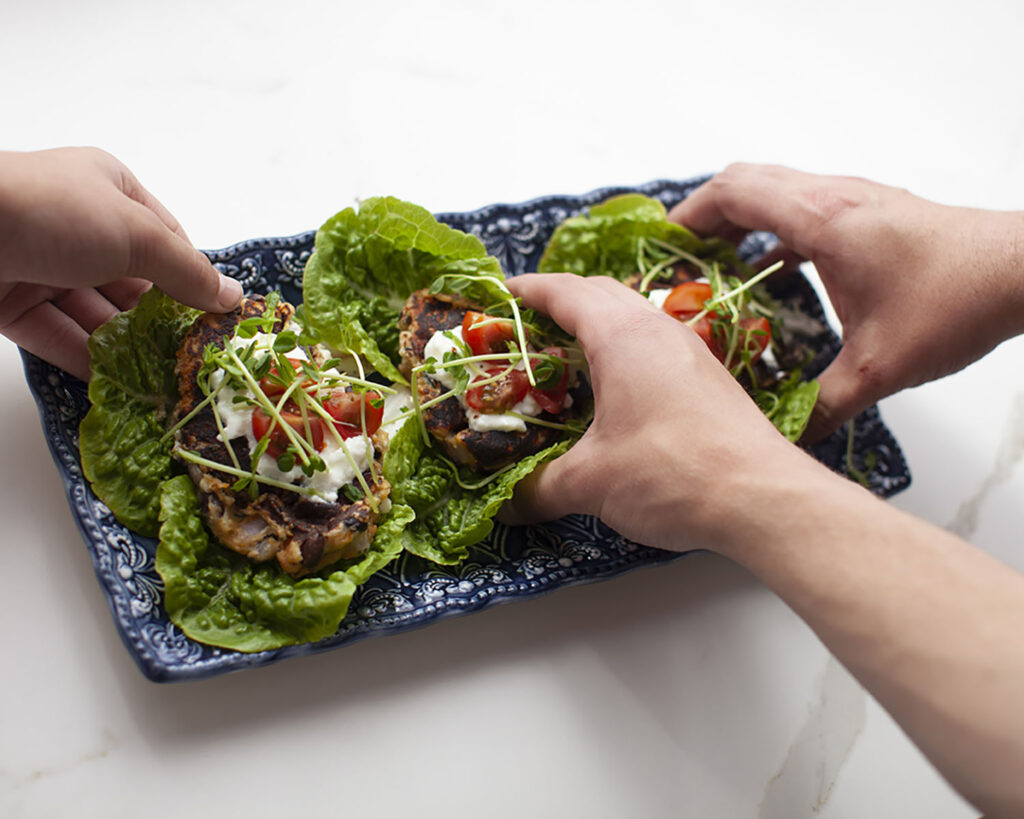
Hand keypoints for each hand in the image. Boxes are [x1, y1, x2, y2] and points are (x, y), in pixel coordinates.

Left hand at [0, 147, 242, 379]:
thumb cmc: (49, 211)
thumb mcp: (137, 234)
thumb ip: (188, 271)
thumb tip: (234, 298)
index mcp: (108, 190)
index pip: (165, 239)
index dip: (192, 277)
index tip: (216, 319)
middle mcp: (76, 224)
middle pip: (132, 282)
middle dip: (160, 321)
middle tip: (193, 361)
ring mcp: (40, 264)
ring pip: (94, 313)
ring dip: (125, 348)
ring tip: (160, 383)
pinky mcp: (7, 301)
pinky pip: (56, 335)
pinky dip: (83, 360)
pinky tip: (115, 387)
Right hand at [499, 273, 813, 550]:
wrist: (765, 498)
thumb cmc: (673, 474)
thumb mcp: (590, 483)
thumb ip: (539, 488)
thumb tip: (506, 504)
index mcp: (621, 336)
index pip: (565, 291)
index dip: (527, 289)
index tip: (499, 294)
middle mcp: (658, 330)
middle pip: (601, 292)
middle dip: (560, 301)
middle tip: (527, 327)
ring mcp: (690, 351)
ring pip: (634, 315)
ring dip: (597, 324)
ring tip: (567, 355)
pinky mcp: (711, 378)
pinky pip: (657, 343)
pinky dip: (626, 349)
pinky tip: (618, 389)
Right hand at [668, 163, 1023, 440]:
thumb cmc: (958, 299)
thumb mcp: (880, 366)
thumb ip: (824, 405)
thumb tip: (788, 437)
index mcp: (822, 219)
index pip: (734, 192)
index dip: (688, 215)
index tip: (661, 245)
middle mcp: (834, 198)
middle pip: (747, 183)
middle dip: (704, 218)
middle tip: (678, 258)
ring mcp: (855, 201)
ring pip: (776, 192)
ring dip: (740, 223)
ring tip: (713, 266)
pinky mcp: (871, 215)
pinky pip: (804, 211)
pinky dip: (774, 234)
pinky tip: (771, 274)